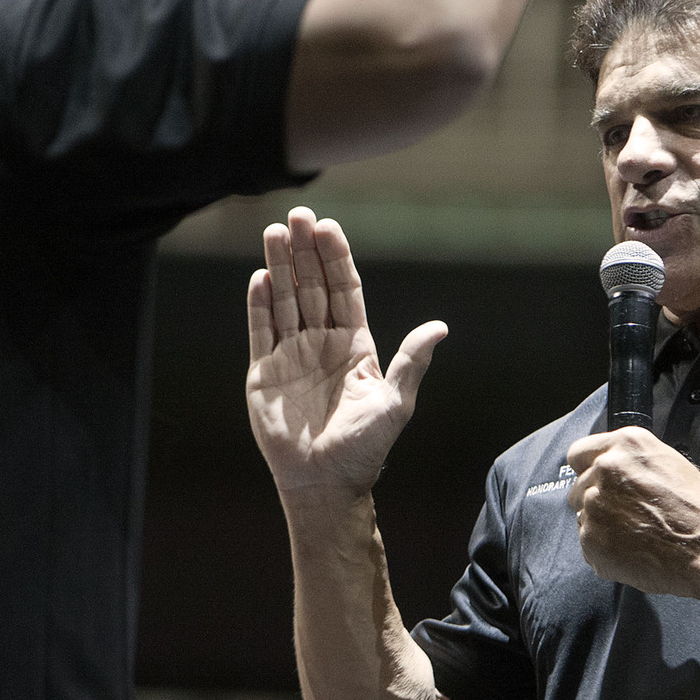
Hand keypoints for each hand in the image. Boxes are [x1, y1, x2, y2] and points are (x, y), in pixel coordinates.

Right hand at [246, 206, 446, 494]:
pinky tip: (260, 276)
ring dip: (279, 266)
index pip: (344, 289)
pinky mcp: (264, 373)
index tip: (329, 227)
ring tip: (274, 232)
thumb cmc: (364, 448)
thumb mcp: (394, 402)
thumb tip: (440, 327)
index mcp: (354, 345)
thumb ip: (412, 361)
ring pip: (284, 300)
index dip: (336, 258)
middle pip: (310, 286)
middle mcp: (321, 343)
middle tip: (298, 215)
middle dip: (305, 251)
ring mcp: (291, 355)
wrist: (324, 484)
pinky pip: (260, 330)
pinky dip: (258, 304)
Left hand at [566, 427, 699, 601]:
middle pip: (579, 486)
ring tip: (636, 534)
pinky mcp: (592, 538)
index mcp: (625, 445)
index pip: (579, 452)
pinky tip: (634, 551)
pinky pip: (588, 543)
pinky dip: (605, 550)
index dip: (588, 468)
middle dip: (598, 500)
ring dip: (602, 525)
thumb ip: (633, 461)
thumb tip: (615, 468)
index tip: (595, 480)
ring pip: (583, 515)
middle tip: (627, 514)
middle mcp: (605, 469)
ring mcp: (595, 504)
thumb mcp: (671, 463)